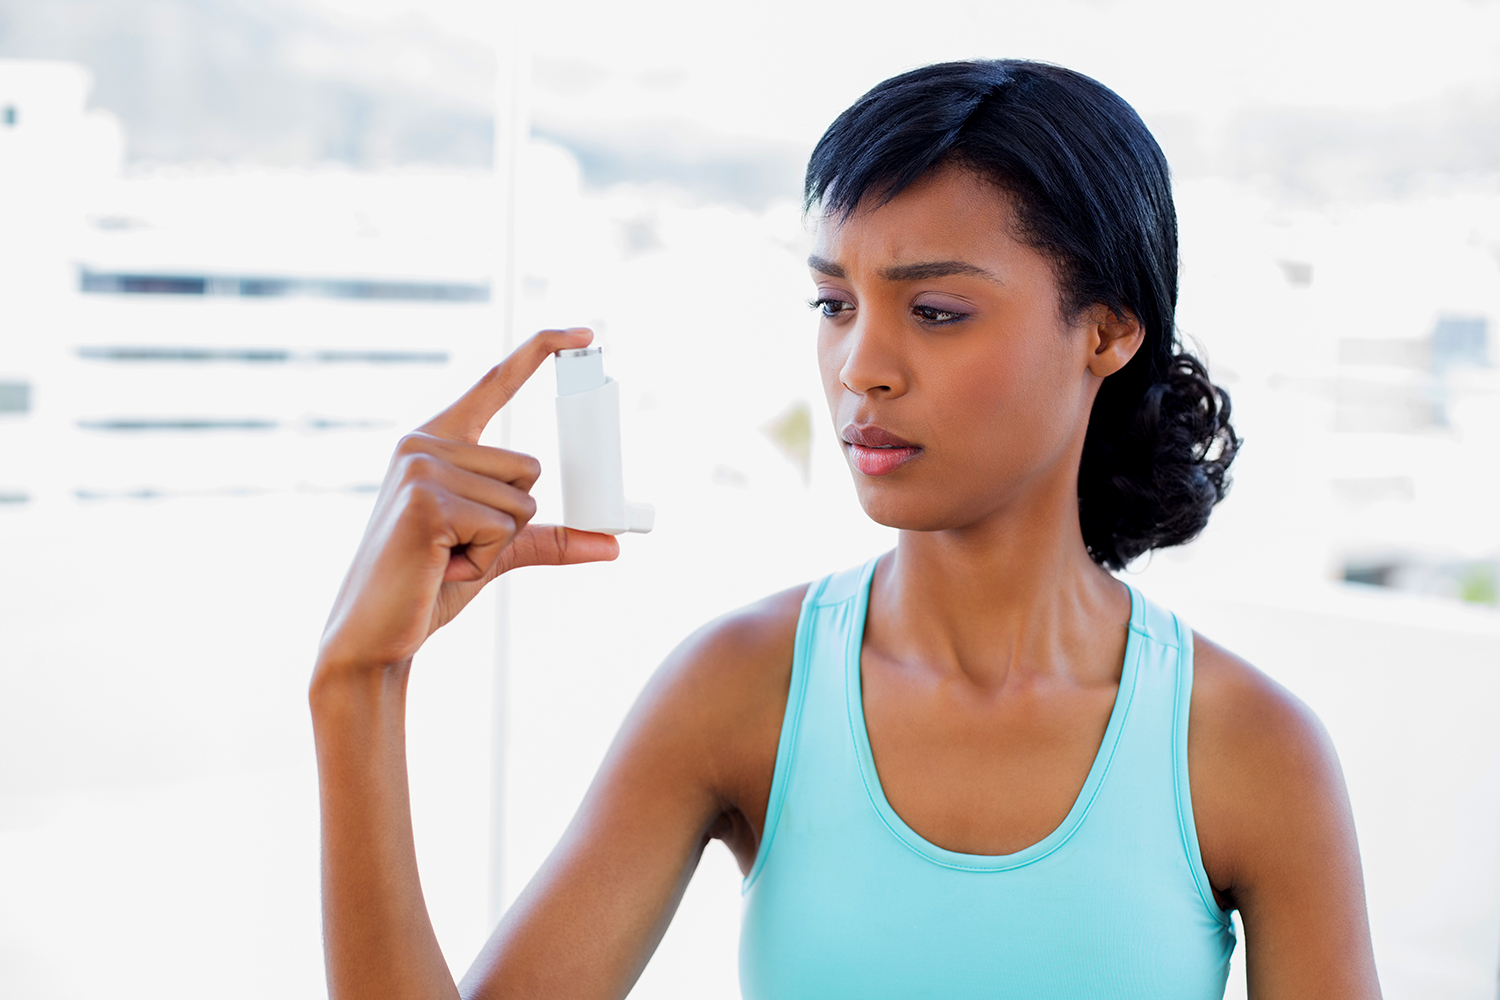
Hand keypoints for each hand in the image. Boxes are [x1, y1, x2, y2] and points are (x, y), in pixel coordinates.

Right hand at [317, 328, 619, 673]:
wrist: (375, 634)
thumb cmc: (429, 585)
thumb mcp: (496, 552)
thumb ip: (548, 538)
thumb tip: (612, 544)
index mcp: (436, 440)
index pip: (496, 382)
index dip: (541, 350)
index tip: (585, 332)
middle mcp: (424, 442)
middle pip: (531, 468)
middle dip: (511, 521)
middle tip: (458, 548)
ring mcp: (422, 468)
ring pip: (522, 501)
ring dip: (496, 544)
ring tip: (446, 558)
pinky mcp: (426, 502)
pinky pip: (504, 529)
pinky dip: (484, 559)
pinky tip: (439, 566)